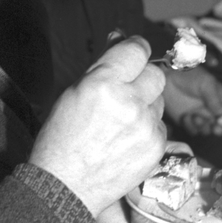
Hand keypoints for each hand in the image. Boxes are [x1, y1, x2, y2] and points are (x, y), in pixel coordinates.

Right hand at [30, 37, 166, 217]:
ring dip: (145, 105)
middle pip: (156, 74)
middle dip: (142, 78)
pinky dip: (147, 129)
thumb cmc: (61, 138)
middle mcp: (129, 102)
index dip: (135, 49)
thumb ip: (101, 65)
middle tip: (125, 89)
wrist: (65, 185)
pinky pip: (160, 126)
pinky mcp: (156, 147)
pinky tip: (126, 140)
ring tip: (120, 122)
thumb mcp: (73, 92)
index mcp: (103, 83)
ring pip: (159, 101)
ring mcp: (146, 126)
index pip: (138, 49)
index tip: (132, 53)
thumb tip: (120, 38)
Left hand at [163, 67, 221, 135]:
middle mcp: (213, 110)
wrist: (168, 77)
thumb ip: (215, 100)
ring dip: (203, 127)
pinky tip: (185, 116)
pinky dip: (190, 127)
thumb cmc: (190, 76)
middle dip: (221, 130)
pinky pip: (193, 131)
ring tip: (195, 116)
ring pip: (208, 131)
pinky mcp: (188, 121)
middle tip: (215, 128)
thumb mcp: (207, 84)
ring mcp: (200, 116)